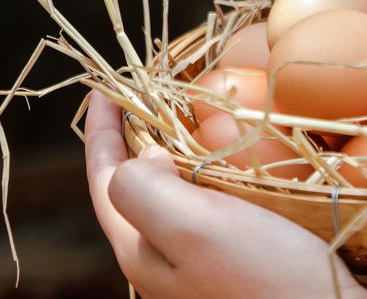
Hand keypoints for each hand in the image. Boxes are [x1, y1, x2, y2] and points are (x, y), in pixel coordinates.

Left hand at [84, 91, 366, 298]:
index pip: (104, 178)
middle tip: (151, 93)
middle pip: (137, 187)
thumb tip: (143, 155)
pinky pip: (216, 208)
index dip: (100, 129)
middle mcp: (166, 262)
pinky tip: (244, 164)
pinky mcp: (242, 264)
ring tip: (196, 118)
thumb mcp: (191, 227)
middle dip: (137, 137)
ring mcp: (203, 266)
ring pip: (178, 196)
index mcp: (142, 250)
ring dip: (181, 153)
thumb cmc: (265, 280)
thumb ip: (145, 190)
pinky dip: (218, 175)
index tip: (104, 87)